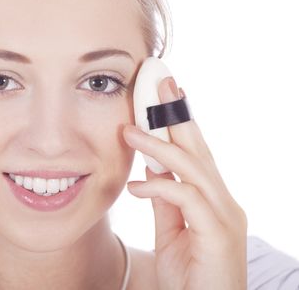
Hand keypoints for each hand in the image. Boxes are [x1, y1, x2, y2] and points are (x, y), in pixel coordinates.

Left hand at [123, 77, 247, 289]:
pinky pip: (186, 199)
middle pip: (198, 149)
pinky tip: (136, 186)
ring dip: (159, 146)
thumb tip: (150, 172)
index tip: (164, 95)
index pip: (194, 152)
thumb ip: (165, 200)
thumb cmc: (189, 273)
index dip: (180, 122)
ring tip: (130, 130)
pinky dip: (160, 188)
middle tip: (159, 83)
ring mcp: (225, 216)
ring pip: (192, 168)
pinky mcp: (218, 234)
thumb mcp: (170, 230)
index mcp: (212, 199)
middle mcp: (224, 202)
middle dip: (177, 115)